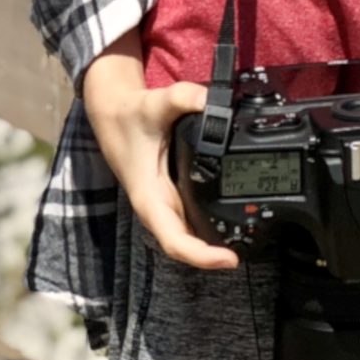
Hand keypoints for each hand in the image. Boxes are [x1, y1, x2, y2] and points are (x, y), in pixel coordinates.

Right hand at [80, 33, 238, 271]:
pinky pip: (190, 219)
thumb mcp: (155, 103)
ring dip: (210, 246)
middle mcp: (157, 206)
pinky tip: (231, 223)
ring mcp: (165, 202)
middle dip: (211, 257)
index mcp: (149, 197)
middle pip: (184, 244)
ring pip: (187, 235)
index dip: (200, 256)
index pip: (174, 240)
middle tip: (245, 255)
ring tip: (245, 245)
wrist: (114, 113)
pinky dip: (208, 227)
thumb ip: (184, 98)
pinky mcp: (171, 194)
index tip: (228, 260)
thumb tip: (212, 102)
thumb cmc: (130, 116)